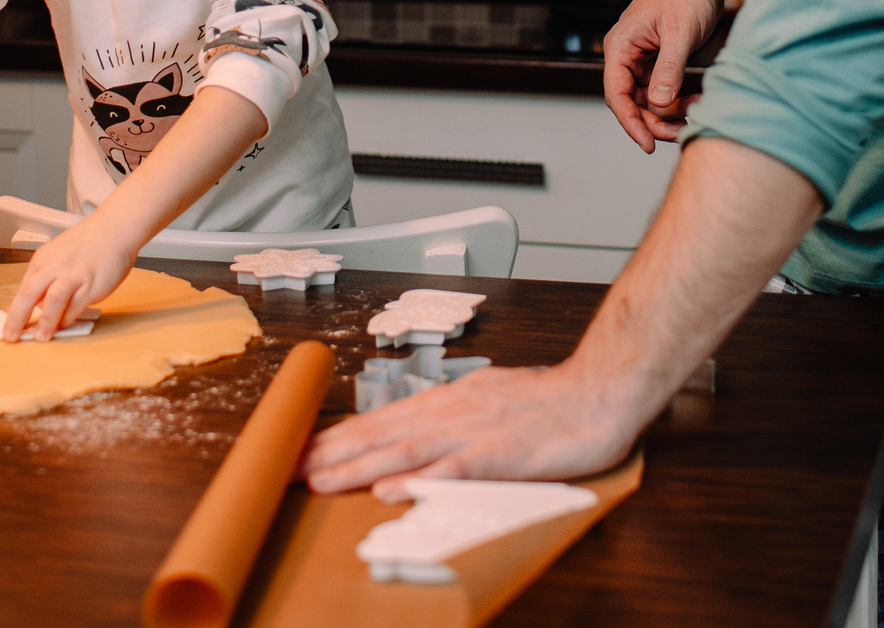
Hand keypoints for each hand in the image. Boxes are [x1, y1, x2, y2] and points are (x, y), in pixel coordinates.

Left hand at [0, 212, 132, 340]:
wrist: (114, 229)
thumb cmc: (87, 245)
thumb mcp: (58, 257)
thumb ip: (46, 280)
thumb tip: (37, 307)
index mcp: (43, 260)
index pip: (22, 289)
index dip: (13, 312)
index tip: (8, 330)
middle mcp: (55, 265)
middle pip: (30, 292)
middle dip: (17, 318)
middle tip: (10, 337)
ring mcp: (75, 274)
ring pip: (54, 298)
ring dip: (46, 320)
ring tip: (41, 337)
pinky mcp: (93, 283)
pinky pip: (77, 305)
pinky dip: (69, 317)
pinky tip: (65, 324)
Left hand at [302, 362, 637, 496]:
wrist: (596, 391)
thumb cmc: (544, 403)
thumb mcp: (485, 404)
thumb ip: (448, 422)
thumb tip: (411, 442)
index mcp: (444, 404)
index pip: (378, 422)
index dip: (335, 438)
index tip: (299, 450)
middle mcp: (448, 414)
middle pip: (378, 435)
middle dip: (329, 453)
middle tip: (288, 468)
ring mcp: (471, 433)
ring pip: (403, 451)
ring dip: (357, 467)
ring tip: (319, 481)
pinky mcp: (498, 455)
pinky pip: (453, 471)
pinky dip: (419, 481)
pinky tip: (391, 491)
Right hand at [602, 0, 721, 152]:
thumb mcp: (680, 33)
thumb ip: (668, 70)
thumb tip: (660, 105)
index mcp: (621, 46)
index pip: (616, 94)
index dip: (630, 122)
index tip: (648, 144)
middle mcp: (626, 55)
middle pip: (630, 102)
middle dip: (653, 122)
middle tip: (680, 133)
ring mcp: (641, 58)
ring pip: (646, 99)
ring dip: (667, 114)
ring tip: (693, 117)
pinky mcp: (657, 60)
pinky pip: (660, 90)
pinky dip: (676, 101)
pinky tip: (694, 102)